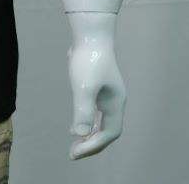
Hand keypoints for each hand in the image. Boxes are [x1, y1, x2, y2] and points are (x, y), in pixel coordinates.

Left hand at [67, 24, 126, 159]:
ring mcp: (107, 94)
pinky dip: (88, 123)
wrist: (90, 34)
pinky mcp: (98, 86)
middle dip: (92, 144)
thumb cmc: (88, 58)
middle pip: (107, 131)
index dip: (93, 145)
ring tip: (75, 145)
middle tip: (73, 154)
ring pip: (102, 122)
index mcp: (115, 103)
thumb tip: (79, 134)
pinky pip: (96, 112)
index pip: (109, 133)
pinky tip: (75, 126)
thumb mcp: (84, 86)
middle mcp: (114, 101)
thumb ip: (83, 110)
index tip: (75, 152)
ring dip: (90, 135)